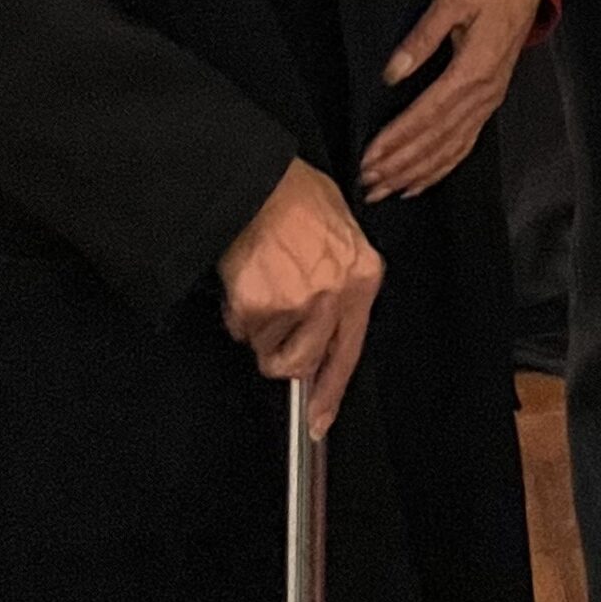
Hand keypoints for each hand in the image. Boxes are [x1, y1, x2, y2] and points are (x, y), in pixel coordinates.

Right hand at [218, 158, 383, 437]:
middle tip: (273, 322)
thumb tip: (332, 313)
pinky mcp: (260, 308)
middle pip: (305, 362)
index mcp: (362, 276)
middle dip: (284, 352)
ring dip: (261, 329)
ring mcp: (298, 305)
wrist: (257, 181)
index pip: (351, 349)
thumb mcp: (342, 229)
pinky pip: (243, 331)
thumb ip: (343, 275)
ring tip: (262, 285)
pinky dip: (238, 314)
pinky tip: (246, 279)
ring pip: (270, 350)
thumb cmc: (296, 195)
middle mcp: (335, 296)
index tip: (319, 420)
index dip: (332, 390)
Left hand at [359, 0, 541, 203]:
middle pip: (437, 139)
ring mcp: (489, 102)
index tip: (369, 156)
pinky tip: (419, 182)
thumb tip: (393, 73)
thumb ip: (422, 36)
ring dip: (416, 173)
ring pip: (450, 148)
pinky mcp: (490, 102)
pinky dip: (441, 168)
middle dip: (400, 164)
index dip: (397, 137)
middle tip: (368, 183)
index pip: (428, 113)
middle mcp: (483, 94)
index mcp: (473, 69)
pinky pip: (465, 144)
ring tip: (385, 190)